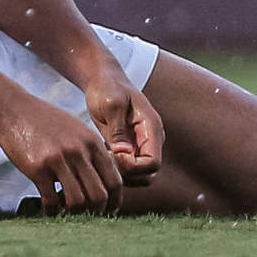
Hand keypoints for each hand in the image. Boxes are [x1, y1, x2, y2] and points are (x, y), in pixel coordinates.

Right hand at [0, 89, 124, 213]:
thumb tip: (102, 178)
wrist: (11, 106)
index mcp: (92, 142)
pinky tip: (49, 208)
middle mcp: (79, 151)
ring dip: (74, 213)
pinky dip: (52, 210)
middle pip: (99, 195)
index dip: (114, 202)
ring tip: (67, 212)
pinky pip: (51, 200)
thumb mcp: (75, 128)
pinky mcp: (38, 167)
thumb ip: (90, 150)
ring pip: (78, 201)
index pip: (114, 180)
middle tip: (88, 217)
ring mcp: (58, 159)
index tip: (107, 210)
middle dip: (96, 212)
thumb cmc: (43, 119)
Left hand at [81, 69, 163, 187]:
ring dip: (120, 173)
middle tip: (105, 157)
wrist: (103, 79)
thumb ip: (118, 129)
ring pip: (138, 177)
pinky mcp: (129, 149)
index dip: (134, 167)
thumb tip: (123, 154)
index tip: (113, 154)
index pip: (153, 163)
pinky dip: (115, 168)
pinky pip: (127, 170)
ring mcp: (140, 146)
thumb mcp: (112, 104)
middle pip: (147, 175)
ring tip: (103, 154)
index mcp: (152, 129)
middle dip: (126, 173)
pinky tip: (103, 152)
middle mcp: (150, 141)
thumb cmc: (108, 87)